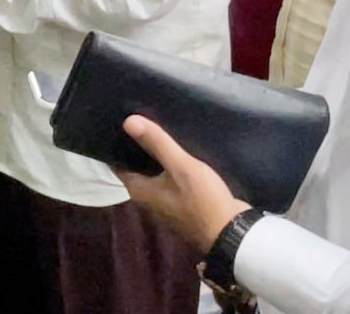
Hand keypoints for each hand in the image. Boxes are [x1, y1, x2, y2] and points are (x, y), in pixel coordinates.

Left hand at [116, 115, 251, 253]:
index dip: (119, 144)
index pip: (118, 163)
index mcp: (139, 191)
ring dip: (157, 156)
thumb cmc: (202, 200)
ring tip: (160, 127)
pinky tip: (180, 151)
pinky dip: (172, 167)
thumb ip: (156, 143)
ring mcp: (165, 203)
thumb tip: (127, 121)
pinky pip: (170, 180)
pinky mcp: (182, 204)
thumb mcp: (180, 166)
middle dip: (139, 146)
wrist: (232, 232)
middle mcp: (147, 199)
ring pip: (155, 174)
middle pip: (137, 168)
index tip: (121, 122)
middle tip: (142, 118)